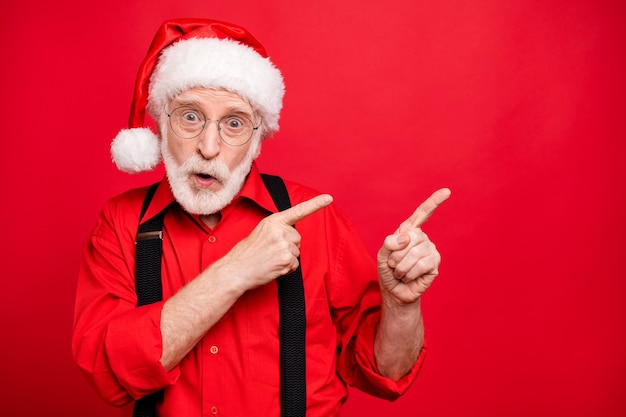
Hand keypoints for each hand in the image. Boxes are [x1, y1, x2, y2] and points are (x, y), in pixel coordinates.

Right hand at [223, 193, 332, 289]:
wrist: (235, 269)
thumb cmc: (246, 253)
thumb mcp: (260, 232)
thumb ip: (277, 229)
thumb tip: (291, 236)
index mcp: (273, 221)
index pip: (298, 211)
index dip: (315, 204)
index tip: (329, 198)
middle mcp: (280, 231)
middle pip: (297, 239)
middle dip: (288, 246)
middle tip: (270, 251)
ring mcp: (284, 245)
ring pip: (296, 252)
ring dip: (286, 258)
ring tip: (269, 259)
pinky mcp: (287, 259)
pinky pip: (295, 265)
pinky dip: (286, 269)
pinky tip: (273, 267)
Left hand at [377, 188, 450, 303]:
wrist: (394, 291)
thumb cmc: (388, 271)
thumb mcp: (382, 255)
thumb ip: (389, 242)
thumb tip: (407, 237)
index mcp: (409, 231)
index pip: (422, 214)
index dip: (434, 202)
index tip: (447, 192)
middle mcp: (422, 238)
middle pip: (410, 238)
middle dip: (396, 254)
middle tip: (394, 265)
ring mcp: (431, 250)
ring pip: (415, 253)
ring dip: (401, 266)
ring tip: (400, 272)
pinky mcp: (435, 264)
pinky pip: (421, 265)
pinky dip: (409, 273)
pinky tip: (409, 277)